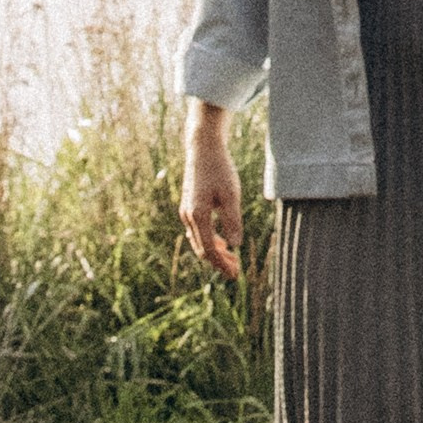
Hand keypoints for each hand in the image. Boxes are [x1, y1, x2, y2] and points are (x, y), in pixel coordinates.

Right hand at [180, 111, 242, 278]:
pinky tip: (221, 241)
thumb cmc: (220, 169)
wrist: (203, 148)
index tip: (235, 275)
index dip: (222, 264)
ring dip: (215, 252)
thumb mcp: (231, 194)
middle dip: (219, 262)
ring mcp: (186, 211)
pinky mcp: (188, 205)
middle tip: (236, 271)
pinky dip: (209, 240)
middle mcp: (188, 216)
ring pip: (198, 241)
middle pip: (202, 249)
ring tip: (232, 258)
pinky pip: (197, 231)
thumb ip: (232, 220)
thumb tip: (235, 245)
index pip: (209, 250)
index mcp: (198, 216)